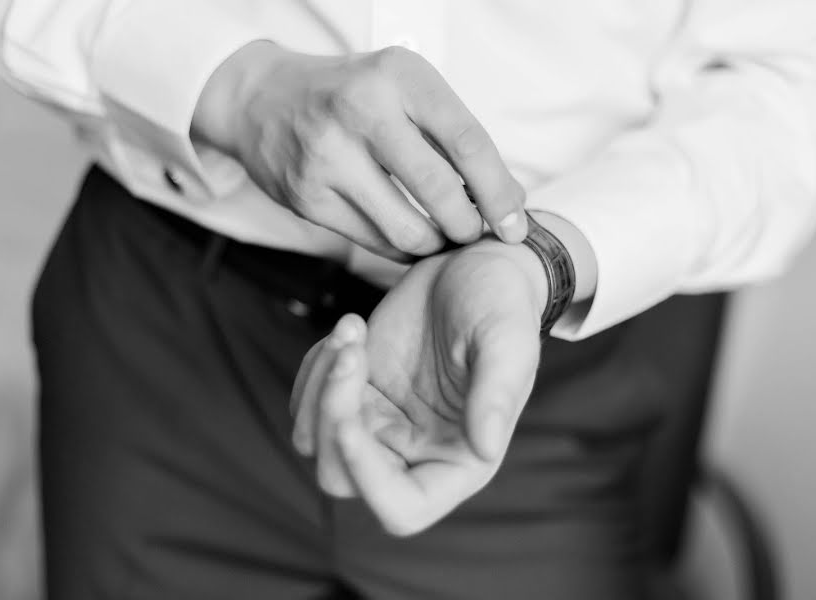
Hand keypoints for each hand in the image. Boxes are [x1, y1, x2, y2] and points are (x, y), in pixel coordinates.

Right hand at [194, 41, 526, 259]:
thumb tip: (508, 200)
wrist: (262, 99)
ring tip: (442, 237)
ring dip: (435, 243)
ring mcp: (328, 156)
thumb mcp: (402, 87)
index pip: (467, 141)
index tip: (516, 224)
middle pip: (438, 189)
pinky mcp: (307, 197)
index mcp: (399, 77)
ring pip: (405, 227)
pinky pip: (372, 241)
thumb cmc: (351, 95)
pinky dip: (400, 248)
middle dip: (469, 225)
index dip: (499, 191)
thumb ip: (450, 134)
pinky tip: (408, 238)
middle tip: (475, 233)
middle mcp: (361, 111)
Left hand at [290, 240, 546, 534]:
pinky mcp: (355, 393)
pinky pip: (307, 402)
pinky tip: (350, 330)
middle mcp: (413, 452)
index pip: (402, 508)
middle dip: (331, 415)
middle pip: (339, 476)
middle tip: (353, 349)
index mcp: (457, 460)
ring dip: (318, 385)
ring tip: (352, 330)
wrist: (475, 267)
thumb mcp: (509, 342)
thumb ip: (498, 396)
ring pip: (313, 441)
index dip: (367, 478)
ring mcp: (378, 424)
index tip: (351, 421)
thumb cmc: (502, 306)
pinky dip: (315, 366)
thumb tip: (486, 447)